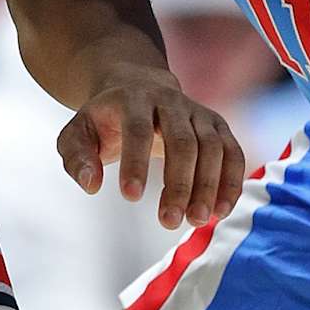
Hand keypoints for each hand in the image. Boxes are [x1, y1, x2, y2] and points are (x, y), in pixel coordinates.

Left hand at [57, 65, 244, 228]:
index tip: (130, 198)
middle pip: (181, 141)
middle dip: (178, 183)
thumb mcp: (79, 132)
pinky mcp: (217, 125)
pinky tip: (220, 211)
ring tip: (196, 221)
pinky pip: (232, 153)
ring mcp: (197, 112)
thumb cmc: (104, 120)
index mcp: (132, 99)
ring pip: (212, 147)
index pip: (137, 129)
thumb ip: (76, 156)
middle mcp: (169, 101)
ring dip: (207, 187)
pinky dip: (231, 182)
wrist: (136, 89)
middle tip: (169, 221)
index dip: (136, 162)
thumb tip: (90, 185)